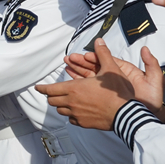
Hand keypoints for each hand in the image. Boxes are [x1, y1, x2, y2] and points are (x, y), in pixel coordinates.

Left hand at [36, 39, 151, 129]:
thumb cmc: (117, 91)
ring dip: (61, 105)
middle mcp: (71, 102)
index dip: (42, 88)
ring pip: (60, 110)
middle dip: (51, 96)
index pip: (50, 89)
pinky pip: (71, 119)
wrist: (126, 114)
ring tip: (65, 101)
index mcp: (74, 88)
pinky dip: (71, 115)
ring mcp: (76, 114)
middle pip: (52, 100)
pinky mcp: (83, 123)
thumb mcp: (111, 69)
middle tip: (53, 93)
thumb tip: (99, 40)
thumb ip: (103, 54)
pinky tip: (77, 112)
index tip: (38, 88)